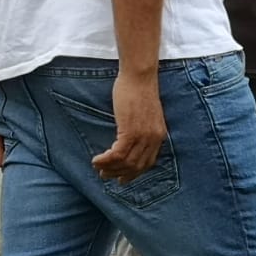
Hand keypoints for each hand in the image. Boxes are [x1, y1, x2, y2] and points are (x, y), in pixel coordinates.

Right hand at [93, 68, 165, 183]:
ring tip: (98, 168)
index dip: (133, 173)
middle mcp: (153, 139)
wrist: (139, 77)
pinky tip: (96, 159)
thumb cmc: (139, 91)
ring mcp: (143, 136)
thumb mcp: (146, 115)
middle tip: (105, 175)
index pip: (148, 163)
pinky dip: (105, 160)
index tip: (122, 178)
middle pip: (136, 166)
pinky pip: (117, 154)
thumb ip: (142, 129)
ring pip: (126, 163)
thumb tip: (130, 141)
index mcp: (159, 135)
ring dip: (110, 168)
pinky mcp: (130, 131)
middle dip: (119, 174)